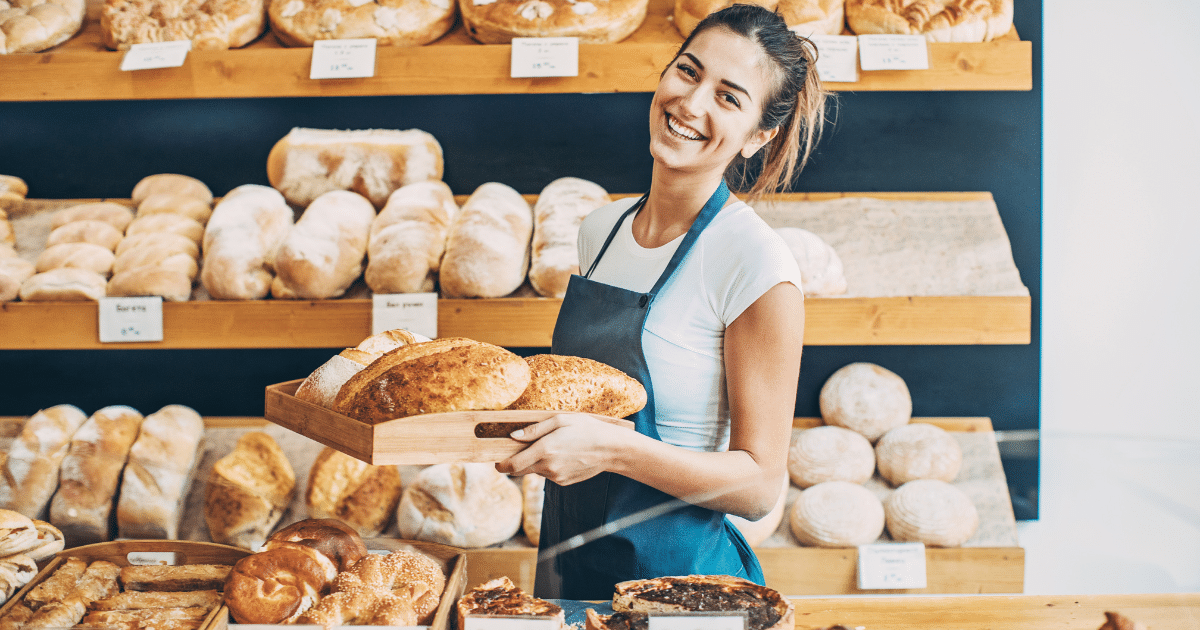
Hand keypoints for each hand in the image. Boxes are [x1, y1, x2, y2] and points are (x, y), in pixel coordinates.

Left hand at [495, 413, 622, 485]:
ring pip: (536, 471)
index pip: (512, 465)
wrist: (611, 449)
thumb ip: (534, 430)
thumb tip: (513, 436)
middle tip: (521, 449)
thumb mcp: (560, 420)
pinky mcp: (564, 482)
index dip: (500, 465)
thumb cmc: (587, 429)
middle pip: (520, 470)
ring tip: (553, 446)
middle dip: (516, 462)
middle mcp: (548, 467)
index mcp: (544, 450)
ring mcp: (556, 477)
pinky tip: (564, 455)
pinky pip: (549, 474)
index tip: (496, 462)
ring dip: (536, 461)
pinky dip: (549, 466)